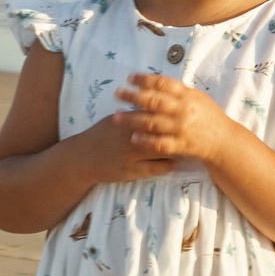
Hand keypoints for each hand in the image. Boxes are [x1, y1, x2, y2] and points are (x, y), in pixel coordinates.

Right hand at [63, 106, 177, 185]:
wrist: (82, 157)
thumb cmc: (99, 136)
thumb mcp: (115, 119)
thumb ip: (134, 113)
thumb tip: (151, 104)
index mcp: (128, 121)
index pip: (155, 114)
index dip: (171, 114)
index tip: (185, 114)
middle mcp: (131, 136)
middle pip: (161, 131)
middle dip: (178, 131)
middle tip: (192, 131)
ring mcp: (131, 154)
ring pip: (160, 150)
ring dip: (175, 149)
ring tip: (187, 148)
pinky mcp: (130, 171)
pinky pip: (153, 169)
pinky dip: (166, 166)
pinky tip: (174, 163)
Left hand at [113, 73, 236, 164]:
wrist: (224, 141)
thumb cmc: (207, 116)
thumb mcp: (196, 98)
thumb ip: (177, 91)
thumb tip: (153, 80)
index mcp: (187, 96)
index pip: (163, 84)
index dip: (145, 80)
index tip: (130, 78)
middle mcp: (184, 110)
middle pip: (154, 102)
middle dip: (133, 97)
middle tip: (117, 94)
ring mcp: (182, 128)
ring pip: (153, 122)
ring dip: (132, 119)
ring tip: (116, 116)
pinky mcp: (181, 145)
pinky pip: (161, 143)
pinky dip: (146, 141)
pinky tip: (133, 138)